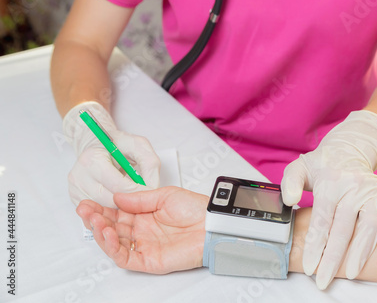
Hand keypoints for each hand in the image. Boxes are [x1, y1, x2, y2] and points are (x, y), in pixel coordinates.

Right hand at [64, 101, 160, 207]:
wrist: (96, 143)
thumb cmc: (117, 144)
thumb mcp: (139, 145)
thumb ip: (149, 164)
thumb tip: (152, 187)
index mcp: (92, 160)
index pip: (118, 185)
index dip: (138, 192)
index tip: (150, 193)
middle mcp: (79, 176)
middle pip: (110, 201)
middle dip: (131, 202)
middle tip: (144, 200)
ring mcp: (75, 189)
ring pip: (105, 209)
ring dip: (122, 208)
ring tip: (133, 199)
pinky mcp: (76, 199)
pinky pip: (98, 211)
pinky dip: (112, 210)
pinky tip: (121, 201)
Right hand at [76, 186, 207, 273]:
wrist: (212, 225)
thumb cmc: (195, 209)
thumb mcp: (164, 196)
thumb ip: (139, 199)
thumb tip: (116, 198)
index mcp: (144, 214)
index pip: (116, 213)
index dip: (101, 208)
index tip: (87, 201)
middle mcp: (141, 231)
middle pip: (111, 228)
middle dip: (95, 219)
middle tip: (84, 210)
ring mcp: (143, 246)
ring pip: (113, 243)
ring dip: (100, 232)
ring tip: (93, 220)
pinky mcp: (148, 260)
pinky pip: (125, 257)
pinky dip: (112, 247)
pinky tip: (107, 233)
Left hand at [281, 110, 376, 288]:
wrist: (348, 147)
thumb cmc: (321, 164)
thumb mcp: (299, 168)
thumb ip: (290, 183)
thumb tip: (290, 201)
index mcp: (328, 183)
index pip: (321, 221)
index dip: (315, 246)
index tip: (310, 266)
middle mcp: (351, 187)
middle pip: (343, 229)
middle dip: (333, 258)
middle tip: (324, 280)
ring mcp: (370, 190)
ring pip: (369, 224)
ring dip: (362, 250)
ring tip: (352, 272)